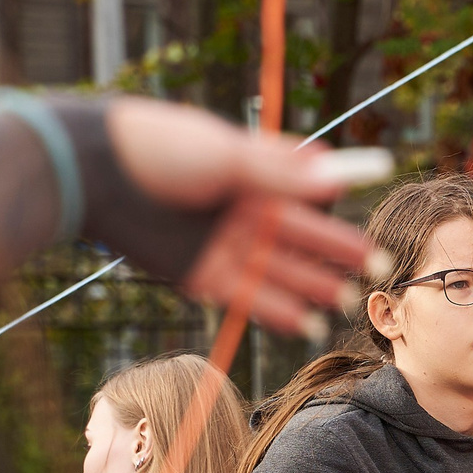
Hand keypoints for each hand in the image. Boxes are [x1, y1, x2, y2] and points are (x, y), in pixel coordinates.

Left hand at [108, 99, 380, 337]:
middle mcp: (239, 207)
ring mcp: (221, 242)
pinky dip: (275, 311)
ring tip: (348, 300)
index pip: (304, 187)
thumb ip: (284, 174)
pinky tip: (306, 324)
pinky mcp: (199, 274)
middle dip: (336, 250)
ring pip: (278, 269)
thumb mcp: (228, 156)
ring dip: (312, 286)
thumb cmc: (159, 148)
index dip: (337, 197)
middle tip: (378, 265)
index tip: (375, 205)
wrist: (93, 173)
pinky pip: (246, 296)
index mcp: (249, 171)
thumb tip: (339, 174)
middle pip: (298, 234)